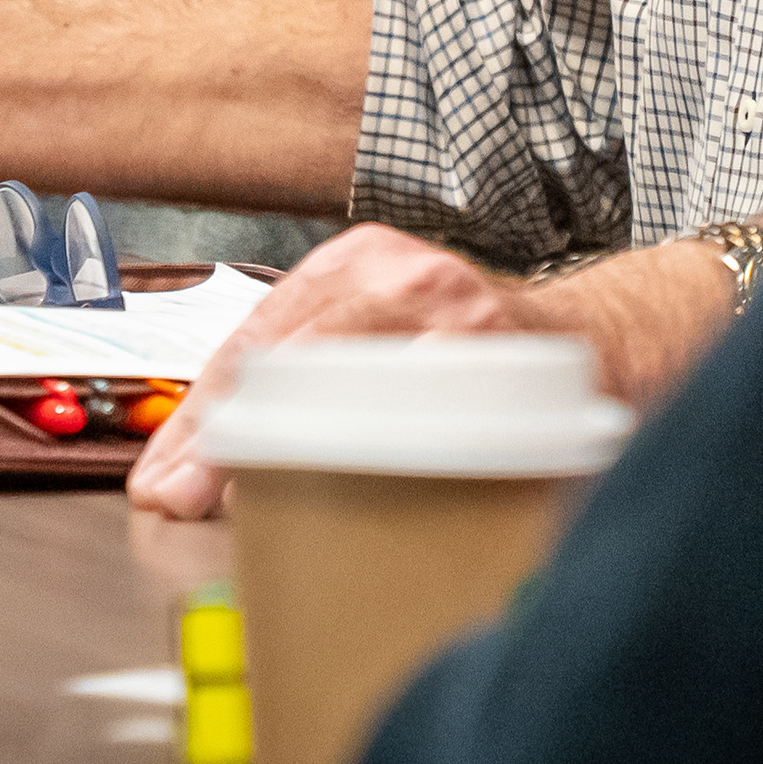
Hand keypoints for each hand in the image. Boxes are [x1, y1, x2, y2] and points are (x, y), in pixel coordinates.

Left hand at [125, 225, 554, 519]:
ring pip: (344, 369)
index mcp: (353, 266)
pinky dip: (388, 440)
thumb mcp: (381, 345)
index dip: (199, 416)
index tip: (162, 478)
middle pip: (283, 351)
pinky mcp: (503, 347)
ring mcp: (450, 304)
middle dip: (225, 434)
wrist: (601, 343)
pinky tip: (353, 475)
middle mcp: (396, 271)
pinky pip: (428, 398)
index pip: (250, 341)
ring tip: (243, 494)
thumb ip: (305, 395)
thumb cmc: (475, 357)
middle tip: (182, 497)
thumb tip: (197, 473)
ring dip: (289, 440)